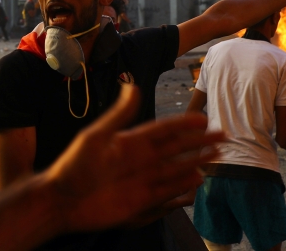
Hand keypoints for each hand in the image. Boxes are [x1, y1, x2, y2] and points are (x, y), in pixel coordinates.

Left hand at [44, 84, 222, 233]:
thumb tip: (133, 85)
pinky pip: (167, 190)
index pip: (164, 130)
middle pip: (176, 148)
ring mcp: (142, 179)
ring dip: (196, 161)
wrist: (62, 200)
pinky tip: (198, 179)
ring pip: (175, 168)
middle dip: (199, 142)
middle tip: (222, 135)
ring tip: (217, 155)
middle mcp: (140, 159)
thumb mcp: (96, 136)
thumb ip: (118, 114)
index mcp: (130, 141)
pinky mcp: (140, 200)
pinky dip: (182, 185)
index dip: (184, 124)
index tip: (203, 118)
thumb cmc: (74, 166)